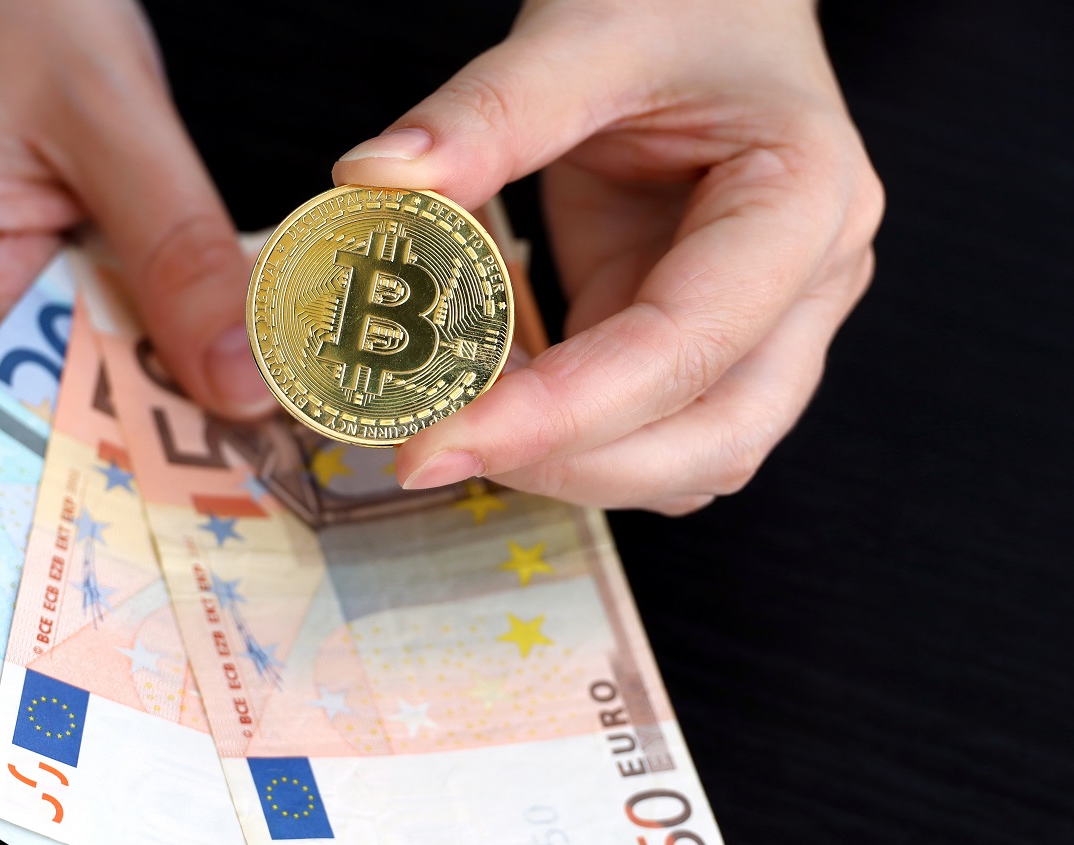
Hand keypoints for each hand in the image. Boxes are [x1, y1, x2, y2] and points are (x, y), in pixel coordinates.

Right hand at [0, 0, 273, 418]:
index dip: (168, 419)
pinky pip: (57, 320)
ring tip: (213, 311)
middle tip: (266, 374)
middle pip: (66, 386)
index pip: (63, 399)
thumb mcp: (115, 118)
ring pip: (71, 356)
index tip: (263, 435)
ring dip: (147, 335)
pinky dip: (118, 305)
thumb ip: (180, 258)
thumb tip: (242, 387)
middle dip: (166, 374)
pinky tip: (152, 276)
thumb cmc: (15, 6)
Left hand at [334, 0, 883, 513]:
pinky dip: (567, 438)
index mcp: (802, 199)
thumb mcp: (580, 33)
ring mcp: (765, 323)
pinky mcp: (705, 341)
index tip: (435, 441)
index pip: (684, 347)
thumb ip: (481, 115)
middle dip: (571, 466)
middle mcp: (806, 283)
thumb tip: (370, 183)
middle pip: (714, 443)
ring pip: (690, 460)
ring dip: (572, 465)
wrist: (712, 1)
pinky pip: (647, 429)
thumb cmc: (676, 2)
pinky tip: (487, 399)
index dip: (559, 416)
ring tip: (453, 417)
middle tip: (431, 447)